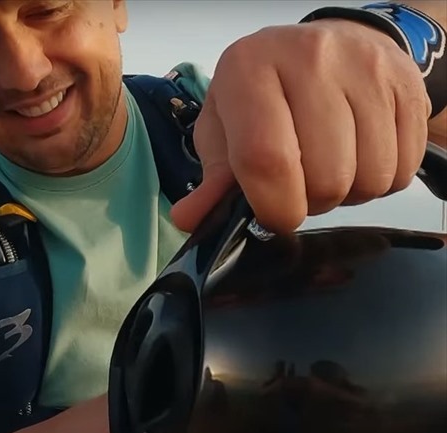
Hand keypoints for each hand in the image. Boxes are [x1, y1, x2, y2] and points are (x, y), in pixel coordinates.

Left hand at [171, 18, 429, 233]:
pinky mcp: (409, 85)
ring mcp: (367, 69)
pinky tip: (358, 159)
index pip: (266, 158)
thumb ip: (212, 180)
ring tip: (328, 169)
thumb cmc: (265, 95)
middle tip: (299, 187)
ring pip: (370, 177)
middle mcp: (311, 59)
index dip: (273, 206)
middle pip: (325, 177)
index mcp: (249, 69)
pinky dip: (380, 181)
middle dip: (311, 203)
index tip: (273, 217)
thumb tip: (190, 221)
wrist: (332, 44)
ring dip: (348, 194)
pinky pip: (403, 168)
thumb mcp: (225, 127)